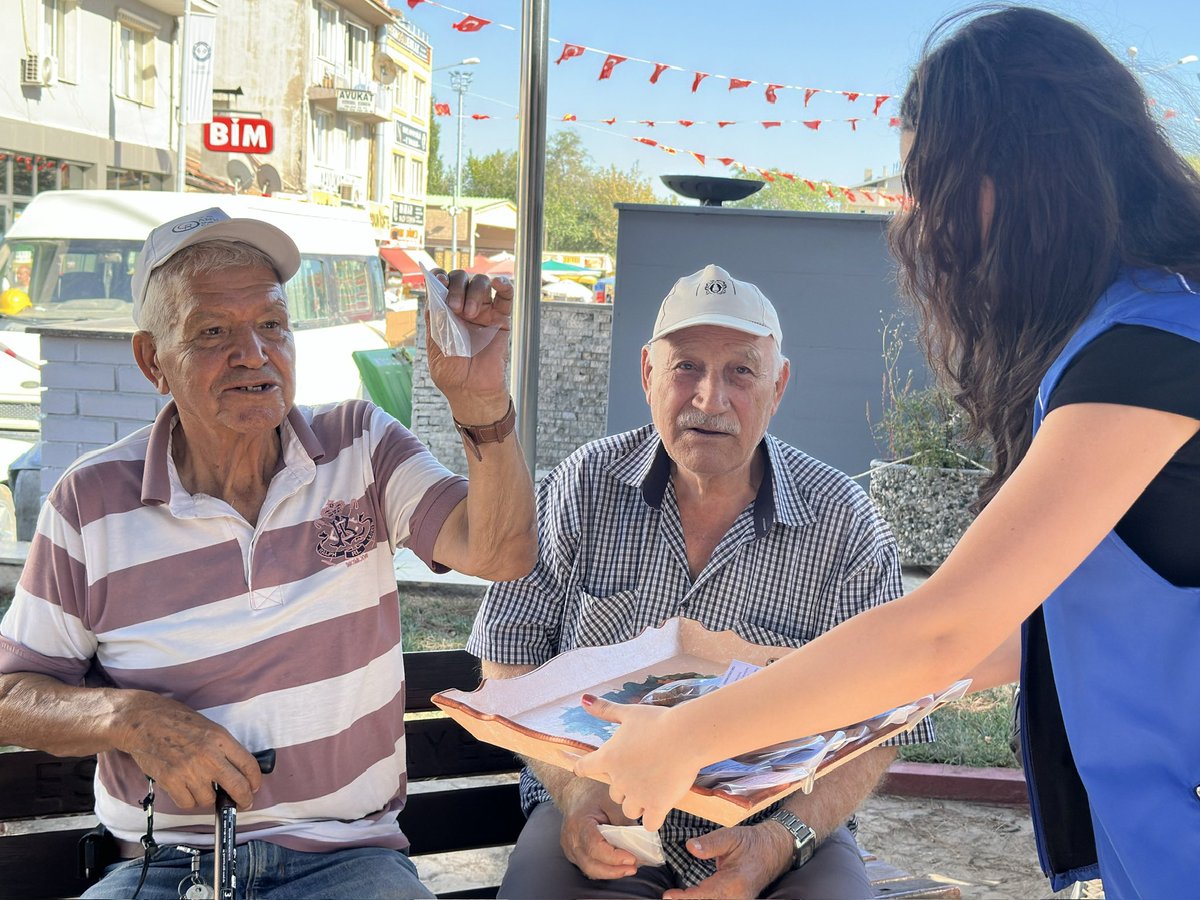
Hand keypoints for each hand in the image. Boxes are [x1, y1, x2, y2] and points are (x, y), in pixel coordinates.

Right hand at [112, 690, 262, 809]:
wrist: (143, 721)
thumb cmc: (176, 721)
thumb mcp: (208, 727)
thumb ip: (223, 748)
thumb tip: (237, 770)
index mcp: (221, 738)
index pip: (249, 765)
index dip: (255, 781)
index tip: (253, 788)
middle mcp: (208, 755)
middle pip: (237, 786)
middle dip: (243, 799)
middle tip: (242, 803)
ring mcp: (189, 770)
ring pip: (209, 799)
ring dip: (208, 798)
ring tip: (203, 788)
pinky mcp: (170, 781)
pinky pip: (187, 803)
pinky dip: (189, 801)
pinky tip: (187, 790)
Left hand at [428, 269, 512, 422]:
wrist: (471, 391)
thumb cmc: (451, 372)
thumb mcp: (435, 343)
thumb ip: (434, 317)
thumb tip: (435, 290)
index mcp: (444, 312)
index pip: (442, 283)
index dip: (440, 277)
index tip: (439, 281)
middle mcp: (464, 307)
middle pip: (462, 279)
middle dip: (456, 287)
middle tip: (454, 308)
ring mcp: (484, 312)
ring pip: (481, 283)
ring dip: (474, 292)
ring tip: (470, 314)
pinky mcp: (502, 319)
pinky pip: (506, 296)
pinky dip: (504, 284)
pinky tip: (498, 282)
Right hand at [558, 778, 640, 879]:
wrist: (575, 792)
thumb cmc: (594, 795)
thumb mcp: (612, 801)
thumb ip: (623, 822)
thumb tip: (638, 844)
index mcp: (579, 823)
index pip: (594, 847)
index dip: (614, 857)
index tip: (632, 858)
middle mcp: (571, 839)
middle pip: (590, 864)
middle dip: (614, 870)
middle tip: (633, 867)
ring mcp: (570, 848)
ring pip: (589, 869)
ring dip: (610, 872)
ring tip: (629, 868)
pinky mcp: (573, 854)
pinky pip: (588, 867)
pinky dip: (604, 869)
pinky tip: (617, 866)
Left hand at [572, 694, 703, 830]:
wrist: (686, 736)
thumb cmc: (658, 721)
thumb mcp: (629, 713)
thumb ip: (605, 710)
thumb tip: (584, 699)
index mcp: (608, 757)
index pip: (583, 768)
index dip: (582, 768)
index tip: (582, 769)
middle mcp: (619, 779)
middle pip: (613, 793)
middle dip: (624, 787)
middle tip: (642, 772)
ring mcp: (637, 795)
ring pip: (629, 810)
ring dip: (637, 803)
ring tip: (653, 789)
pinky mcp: (656, 806)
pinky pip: (649, 824)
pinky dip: (652, 819)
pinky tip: (659, 809)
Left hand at [662, 824, 794, 899]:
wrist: (773, 850)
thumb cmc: (752, 843)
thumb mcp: (731, 836)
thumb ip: (711, 843)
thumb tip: (690, 847)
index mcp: (734, 883)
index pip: (705, 895)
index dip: (685, 898)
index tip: (668, 896)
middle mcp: (736, 898)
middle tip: (668, 897)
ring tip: (676, 897)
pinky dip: (702, 899)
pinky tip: (690, 896)